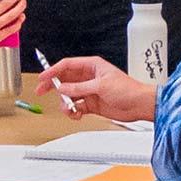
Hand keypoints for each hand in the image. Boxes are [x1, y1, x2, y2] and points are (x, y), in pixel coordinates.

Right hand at [36, 56, 156, 121]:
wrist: (139, 105)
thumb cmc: (128, 89)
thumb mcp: (101, 86)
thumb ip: (80, 87)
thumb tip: (63, 88)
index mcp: (92, 66)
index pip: (67, 65)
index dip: (53, 70)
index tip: (43, 77)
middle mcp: (89, 77)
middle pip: (64, 79)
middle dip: (53, 86)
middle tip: (41, 91)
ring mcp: (89, 91)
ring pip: (68, 95)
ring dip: (65, 103)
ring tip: (69, 109)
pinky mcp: (91, 104)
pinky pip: (75, 107)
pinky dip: (73, 112)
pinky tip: (77, 114)